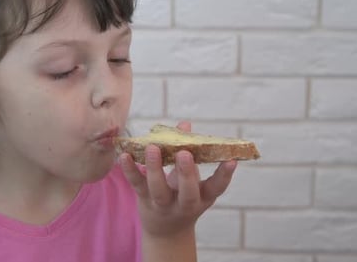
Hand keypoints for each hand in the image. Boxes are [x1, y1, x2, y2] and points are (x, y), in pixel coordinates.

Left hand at [119, 121, 236, 237]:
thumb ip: (189, 153)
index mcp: (202, 197)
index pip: (216, 188)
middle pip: (187, 193)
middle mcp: (184, 204)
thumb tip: (184, 125)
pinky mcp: (144, 200)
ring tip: (153, 148)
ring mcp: (163, 204)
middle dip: (186, 173)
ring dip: (155, 168)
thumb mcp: (192, 180)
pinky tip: (124, 155)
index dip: (225, 175)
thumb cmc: (182, 197)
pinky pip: (136, 185)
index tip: (232, 160)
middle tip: (185, 153)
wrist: (166, 231)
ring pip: (159, 189)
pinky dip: (130, 170)